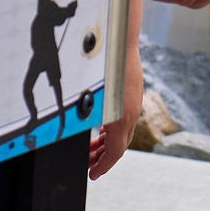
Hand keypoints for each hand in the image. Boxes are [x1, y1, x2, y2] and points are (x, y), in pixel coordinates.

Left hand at [87, 12, 143, 178]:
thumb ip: (84, 113)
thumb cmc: (103, 62)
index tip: (93, 175)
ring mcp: (133, 102)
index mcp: (121, 116)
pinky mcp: (132, 93)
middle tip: (87, 164)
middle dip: (102, 157)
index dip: (103, 166)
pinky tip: (100, 127)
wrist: (120, 35)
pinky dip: (111, 128)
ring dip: (106, 143)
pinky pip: (123, 118)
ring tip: (90, 148)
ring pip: (121, 132)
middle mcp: (131, 111)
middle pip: (119, 145)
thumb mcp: (89, 91)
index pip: (116, 152)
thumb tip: (76, 129)